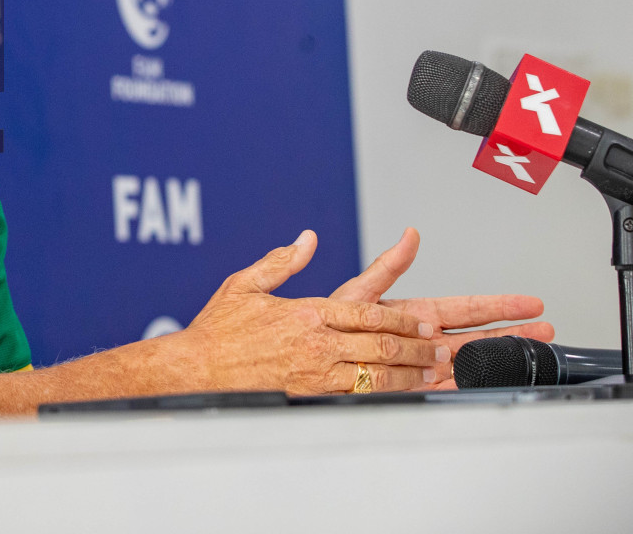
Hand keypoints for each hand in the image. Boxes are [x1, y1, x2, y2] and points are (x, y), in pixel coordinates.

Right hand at [180, 230, 448, 394]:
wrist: (196, 370)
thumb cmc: (217, 329)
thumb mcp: (244, 284)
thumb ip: (281, 261)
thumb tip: (307, 240)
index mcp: (306, 312)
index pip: (368, 314)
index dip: (401, 319)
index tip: (422, 323)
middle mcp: (315, 342)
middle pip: (381, 344)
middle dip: (416, 347)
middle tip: (439, 348)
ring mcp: (315, 372)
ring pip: (377, 373)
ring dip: (409, 373)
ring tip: (431, 373)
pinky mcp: (310, 395)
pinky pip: (358, 396)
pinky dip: (386, 395)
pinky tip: (400, 395)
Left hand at [330, 227, 552, 388]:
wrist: (309, 355)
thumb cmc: (329, 322)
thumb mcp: (359, 292)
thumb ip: (387, 267)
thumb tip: (409, 235)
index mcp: (416, 313)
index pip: (467, 308)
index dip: (499, 305)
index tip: (529, 302)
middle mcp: (424, 338)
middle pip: (479, 334)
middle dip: (514, 330)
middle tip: (547, 327)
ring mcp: (422, 364)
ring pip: (471, 360)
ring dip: (502, 355)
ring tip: (534, 350)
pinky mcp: (412, 387)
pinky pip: (447, 389)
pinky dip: (470, 385)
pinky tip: (494, 381)